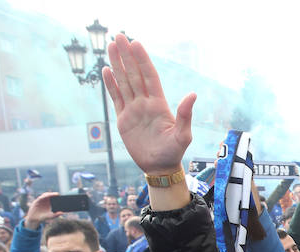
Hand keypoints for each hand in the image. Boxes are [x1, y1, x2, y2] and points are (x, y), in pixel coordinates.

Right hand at [24, 191, 62, 230]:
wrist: (34, 219)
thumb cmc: (43, 217)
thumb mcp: (50, 216)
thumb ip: (55, 215)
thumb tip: (62, 212)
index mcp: (50, 203)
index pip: (55, 199)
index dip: (58, 197)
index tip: (62, 197)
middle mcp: (46, 201)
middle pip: (51, 196)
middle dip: (54, 194)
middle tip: (58, 194)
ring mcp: (41, 200)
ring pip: (46, 195)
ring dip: (49, 194)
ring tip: (53, 194)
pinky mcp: (37, 201)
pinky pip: (40, 198)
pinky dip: (43, 196)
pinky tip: (46, 196)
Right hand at [103, 34, 195, 208]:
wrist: (159, 167)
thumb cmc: (174, 152)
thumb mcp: (183, 135)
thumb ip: (185, 115)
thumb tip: (192, 94)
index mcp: (159, 104)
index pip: (149, 77)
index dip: (143, 60)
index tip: (136, 44)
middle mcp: (145, 103)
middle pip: (134, 75)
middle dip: (127, 56)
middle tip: (118, 36)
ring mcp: (133, 110)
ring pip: (124, 82)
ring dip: (117, 64)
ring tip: (111, 46)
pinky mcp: (124, 119)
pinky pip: (116, 98)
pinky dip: (111, 85)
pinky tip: (107, 70)